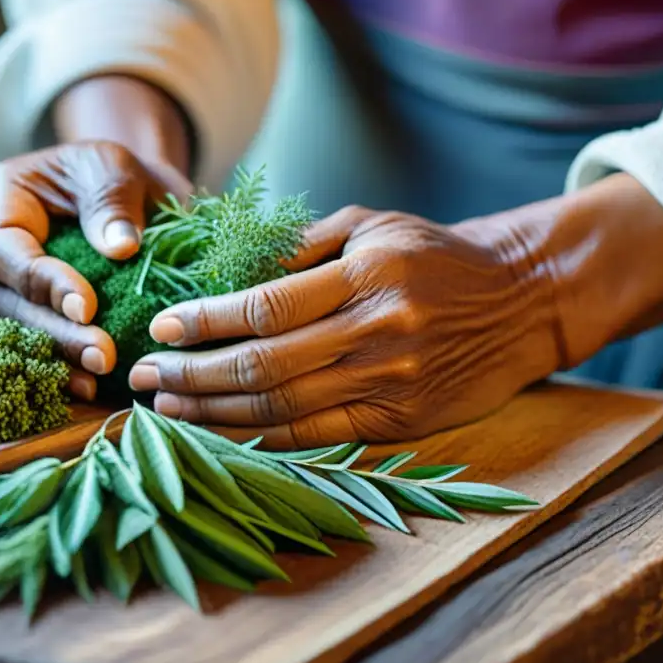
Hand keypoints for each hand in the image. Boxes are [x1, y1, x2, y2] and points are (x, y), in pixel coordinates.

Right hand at [0, 140, 192, 399]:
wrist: (129, 198)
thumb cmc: (114, 176)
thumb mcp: (117, 168)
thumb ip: (113, 200)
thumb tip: (120, 247)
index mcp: (1, 199)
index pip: (0, 246)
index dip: (39, 281)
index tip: (88, 307)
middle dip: (47, 331)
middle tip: (100, 354)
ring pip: (0, 335)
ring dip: (48, 360)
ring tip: (94, 379)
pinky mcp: (23, 321)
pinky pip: (24, 353)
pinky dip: (55, 373)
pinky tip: (89, 389)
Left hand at [127, 206, 562, 447]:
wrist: (521, 299)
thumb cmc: (435, 255)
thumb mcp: (373, 224)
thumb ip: (301, 245)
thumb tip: (224, 269)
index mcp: (366, 274)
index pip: (265, 306)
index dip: (205, 321)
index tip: (160, 328)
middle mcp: (378, 332)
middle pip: (263, 364)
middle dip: (191, 373)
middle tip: (141, 377)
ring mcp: (391, 383)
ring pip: (283, 407)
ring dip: (213, 412)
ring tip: (165, 407)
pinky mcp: (402, 422)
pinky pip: (318, 437)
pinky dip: (262, 438)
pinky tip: (220, 431)